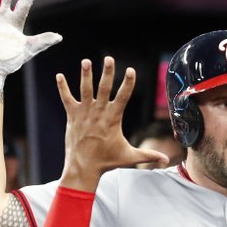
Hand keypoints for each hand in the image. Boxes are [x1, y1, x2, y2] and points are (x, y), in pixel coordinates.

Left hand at [56, 57, 169, 190]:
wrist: (83, 167)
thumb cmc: (107, 162)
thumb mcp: (130, 157)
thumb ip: (148, 156)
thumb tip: (167, 161)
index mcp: (113, 119)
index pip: (123, 97)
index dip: (128, 83)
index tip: (131, 70)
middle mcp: (98, 113)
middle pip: (104, 88)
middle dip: (107, 73)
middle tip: (110, 58)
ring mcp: (84, 114)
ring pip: (85, 90)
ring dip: (85, 75)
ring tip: (86, 61)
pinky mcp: (72, 116)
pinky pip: (67, 99)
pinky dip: (62, 88)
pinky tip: (59, 76)